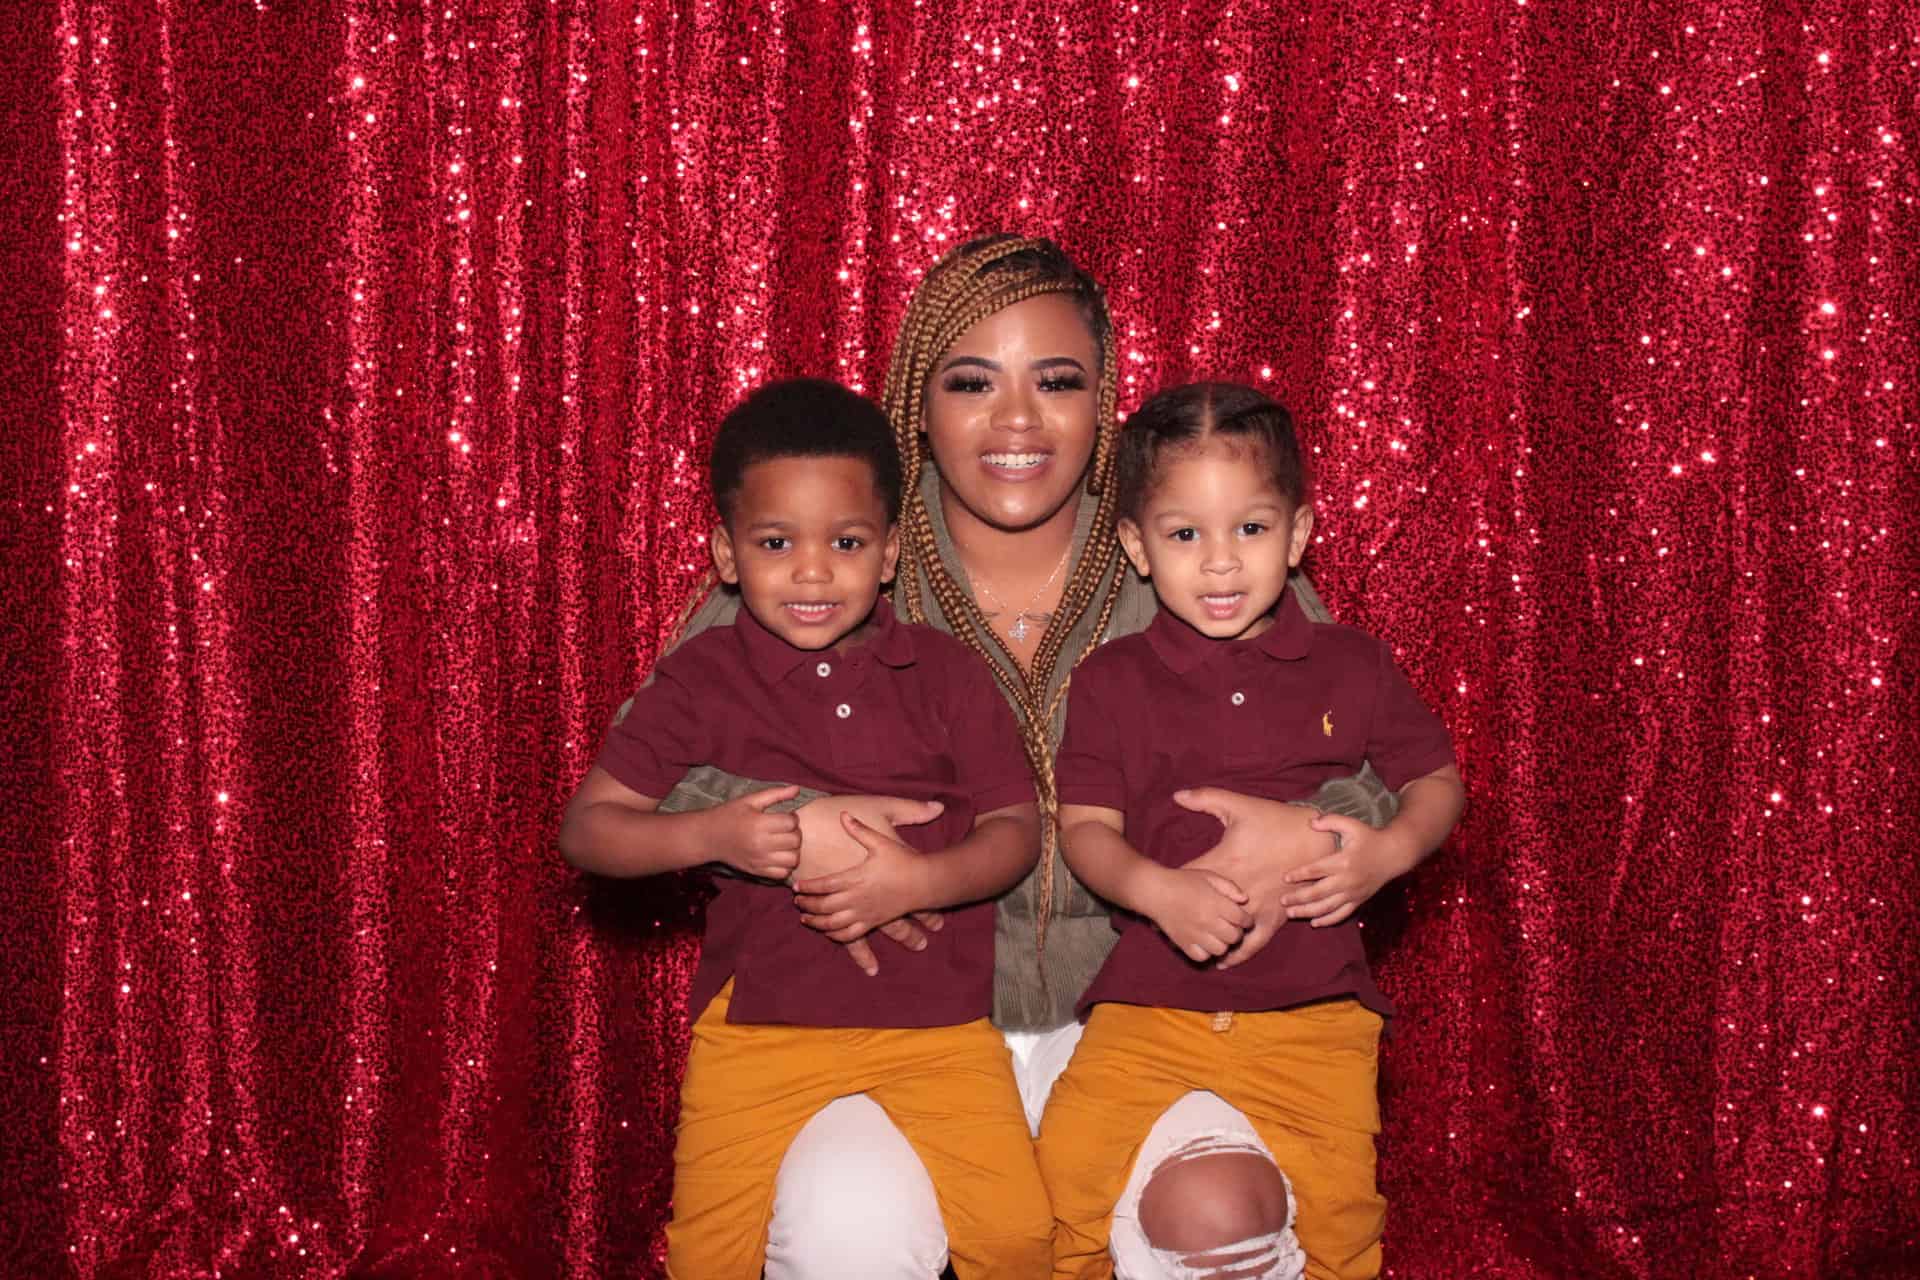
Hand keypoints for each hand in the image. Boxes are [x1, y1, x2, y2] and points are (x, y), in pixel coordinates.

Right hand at [708, 784, 803, 880]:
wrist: (708, 837)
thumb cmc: (730, 814)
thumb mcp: (750, 800)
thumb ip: (775, 794)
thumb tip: (797, 789)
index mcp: (759, 824)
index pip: (791, 823)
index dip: (792, 818)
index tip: (785, 816)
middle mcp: (761, 844)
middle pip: (795, 841)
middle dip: (795, 833)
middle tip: (786, 829)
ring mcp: (759, 860)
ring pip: (793, 860)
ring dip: (793, 850)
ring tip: (784, 843)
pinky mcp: (757, 871)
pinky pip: (782, 874)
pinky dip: (785, 866)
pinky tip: (779, 856)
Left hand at [794, 795, 945, 974]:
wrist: (925, 883)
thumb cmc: (903, 860)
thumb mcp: (881, 842)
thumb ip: (860, 829)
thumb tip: (843, 814)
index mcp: (857, 877)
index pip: (825, 885)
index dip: (808, 886)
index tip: (795, 885)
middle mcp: (858, 897)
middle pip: (824, 906)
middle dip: (807, 905)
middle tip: (796, 901)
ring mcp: (865, 912)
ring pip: (834, 924)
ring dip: (816, 923)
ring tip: (805, 918)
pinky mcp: (872, 922)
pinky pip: (850, 935)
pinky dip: (835, 935)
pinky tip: (827, 931)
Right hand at [1139, 866, 1251, 962]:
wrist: (1155, 891)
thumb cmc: (1183, 881)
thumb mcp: (1209, 876)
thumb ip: (1229, 887)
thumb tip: (1244, 900)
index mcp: (1216, 903)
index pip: (1242, 919)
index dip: (1247, 920)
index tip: (1244, 918)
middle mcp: (1208, 921)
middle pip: (1234, 937)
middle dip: (1237, 932)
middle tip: (1232, 927)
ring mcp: (1195, 934)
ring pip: (1220, 949)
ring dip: (1223, 944)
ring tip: (1219, 936)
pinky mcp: (1184, 943)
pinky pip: (1202, 957)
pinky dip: (1206, 953)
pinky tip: (1205, 943)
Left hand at [1175, 787, 1336, 969]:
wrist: (1319, 839)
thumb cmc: (1278, 821)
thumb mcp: (1241, 806)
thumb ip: (1206, 799)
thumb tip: (1177, 795)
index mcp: (1225, 864)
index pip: (1188, 880)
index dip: (1170, 888)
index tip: (1156, 895)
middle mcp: (1238, 891)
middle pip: (1202, 913)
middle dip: (1183, 920)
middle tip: (1165, 927)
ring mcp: (1257, 908)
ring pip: (1226, 934)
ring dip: (1209, 941)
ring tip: (1192, 947)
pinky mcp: (1276, 918)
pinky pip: (1254, 944)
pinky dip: (1238, 954)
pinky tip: (1224, 960)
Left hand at [1279, 813, 1416, 926]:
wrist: (1394, 854)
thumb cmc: (1369, 838)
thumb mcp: (1352, 825)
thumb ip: (1331, 821)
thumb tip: (1311, 822)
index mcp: (1343, 861)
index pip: (1317, 870)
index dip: (1300, 874)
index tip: (1285, 878)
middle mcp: (1348, 880)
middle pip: (1318, 893)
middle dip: (1299, 898)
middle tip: (1282, 900)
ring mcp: (1353, 893)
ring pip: (1327, 907)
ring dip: (1308, 912)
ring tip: (1290, 913)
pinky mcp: (1359, 901)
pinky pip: (1341, 914)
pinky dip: (1327, 920)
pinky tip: (1314, 923)